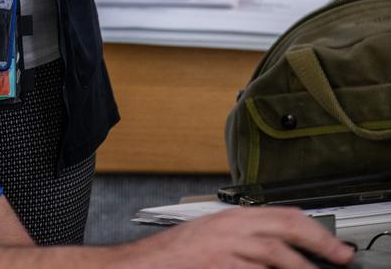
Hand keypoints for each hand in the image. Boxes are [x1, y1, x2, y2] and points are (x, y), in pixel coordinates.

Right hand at [112, 206, 353, 268]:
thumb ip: (244, 246)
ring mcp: (223, 248)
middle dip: (319, 245)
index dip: (315, 231)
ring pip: (275, 253)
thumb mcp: (212, 242)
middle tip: (341, 259)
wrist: (137, 267)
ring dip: (300, 268)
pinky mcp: (216, 265)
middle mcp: (229, 227)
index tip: (335, 248)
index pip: (283, 215)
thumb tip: (278, 256)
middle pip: (285, 228)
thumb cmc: (173, 259)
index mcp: (231, 218)